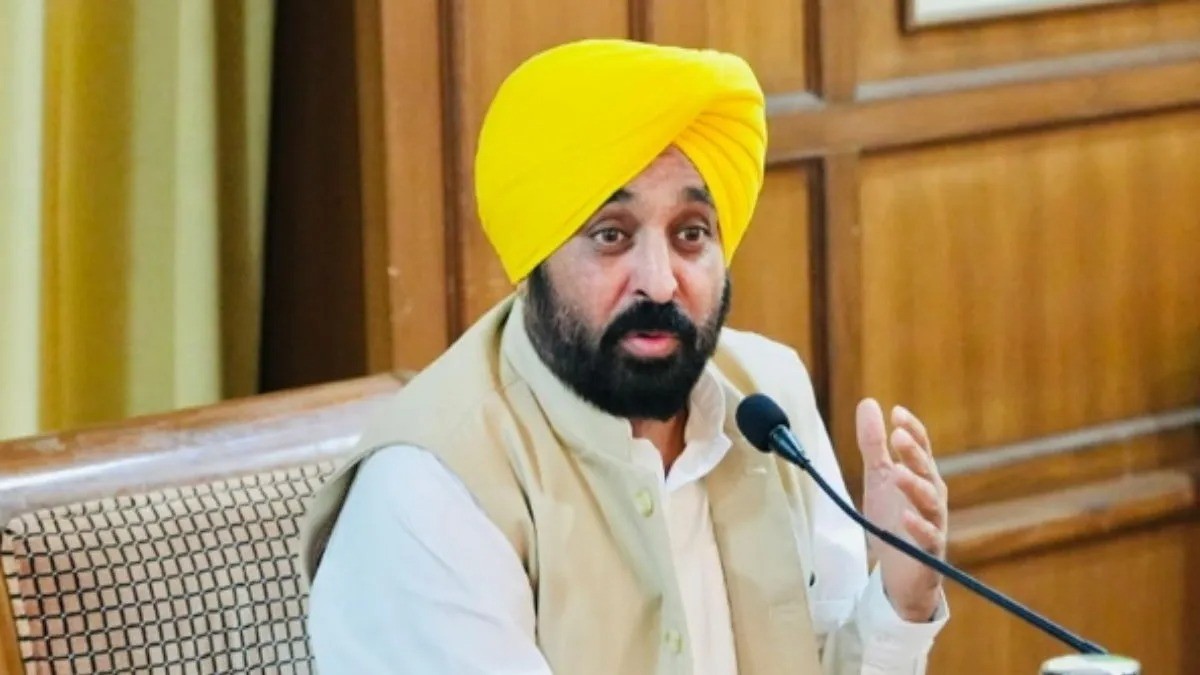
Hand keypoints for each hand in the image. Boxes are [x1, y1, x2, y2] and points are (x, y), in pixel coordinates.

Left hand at [856, 398, 947, 621]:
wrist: (899, 569)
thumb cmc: (893, 519)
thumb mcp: (878, 477)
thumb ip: (874, 444)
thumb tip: (868, 402)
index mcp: (921, 477)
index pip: (921, 448)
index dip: (912, 430)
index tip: (896, 413)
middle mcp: (932, 496)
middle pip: (927, 470)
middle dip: (914, 453)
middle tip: (898, 435)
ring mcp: (933, 523)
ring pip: (930, 502)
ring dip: (915, 486)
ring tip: (898, 472)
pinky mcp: (929, 550)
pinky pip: (928, 537)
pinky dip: (919, 526)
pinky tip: (906, 517)